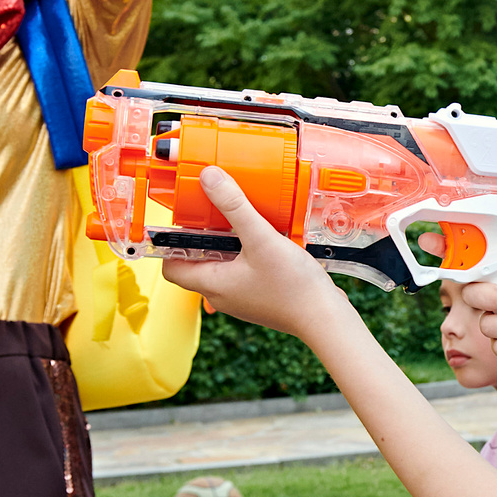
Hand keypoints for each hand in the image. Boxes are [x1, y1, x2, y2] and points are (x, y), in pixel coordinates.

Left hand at [162, 166, 348, 335]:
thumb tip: (208, 177)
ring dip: (226, 244)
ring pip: (221, 266)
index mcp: (211, 284)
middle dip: (203, 237)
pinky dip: (246, 254)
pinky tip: (265, 240)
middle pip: (197, 262)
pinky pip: (241, 272)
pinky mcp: (259, 297)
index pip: (170, 267)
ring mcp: (241, 298)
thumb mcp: (261, 238)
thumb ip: (234, 206)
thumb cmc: (293, 287)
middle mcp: (221, 294)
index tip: (184, 221)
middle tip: (215, 213)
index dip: (172, 244)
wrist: (325, 318)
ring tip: (242, 222)